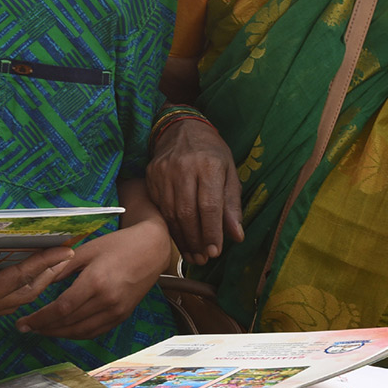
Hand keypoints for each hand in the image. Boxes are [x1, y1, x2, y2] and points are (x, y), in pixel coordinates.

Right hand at [0, 245, 73, 343]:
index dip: (44, 263)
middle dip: (50, 273)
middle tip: (70, 255)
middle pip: (26, 291)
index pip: (19, 278)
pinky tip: (19, 277)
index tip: (67, 249)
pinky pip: (3, 297)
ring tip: (53, 265)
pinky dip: (19, 286)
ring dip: (37, 281)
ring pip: (16, 297)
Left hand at [15, 219, 170, 338]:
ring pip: (81, 332)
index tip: (23, 321)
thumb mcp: (87, 249)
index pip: (61, 308)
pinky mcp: (122, 316)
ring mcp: (116, 311)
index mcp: (95, 281)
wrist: (152, 249)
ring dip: (58, 334)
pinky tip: (64, 330)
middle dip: (44, 328)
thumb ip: (62, 267)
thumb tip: (38, 281)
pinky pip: (95, 332)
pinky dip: (77, 334)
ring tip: (41, 331)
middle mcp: (107, 300)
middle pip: (69, 323)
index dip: (40, 318)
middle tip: (25, 328)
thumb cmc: (118, 245)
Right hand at [145, 118, 242, 264]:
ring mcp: (164, 171)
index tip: (215, 252)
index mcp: (209, 165)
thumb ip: (232, 205)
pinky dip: (169, 226)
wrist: (181, 128)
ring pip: (171, 213)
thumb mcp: (230, 172)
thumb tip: (237, 236)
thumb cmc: (212, 152)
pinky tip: (179, 238)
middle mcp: (184, 167)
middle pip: (187, 212)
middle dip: (196, 240)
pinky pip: (160, 207)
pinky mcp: (151, 175)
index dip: (212, 232)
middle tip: (202, 259)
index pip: (209, 206)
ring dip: (182, 238)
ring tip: (192, 254)